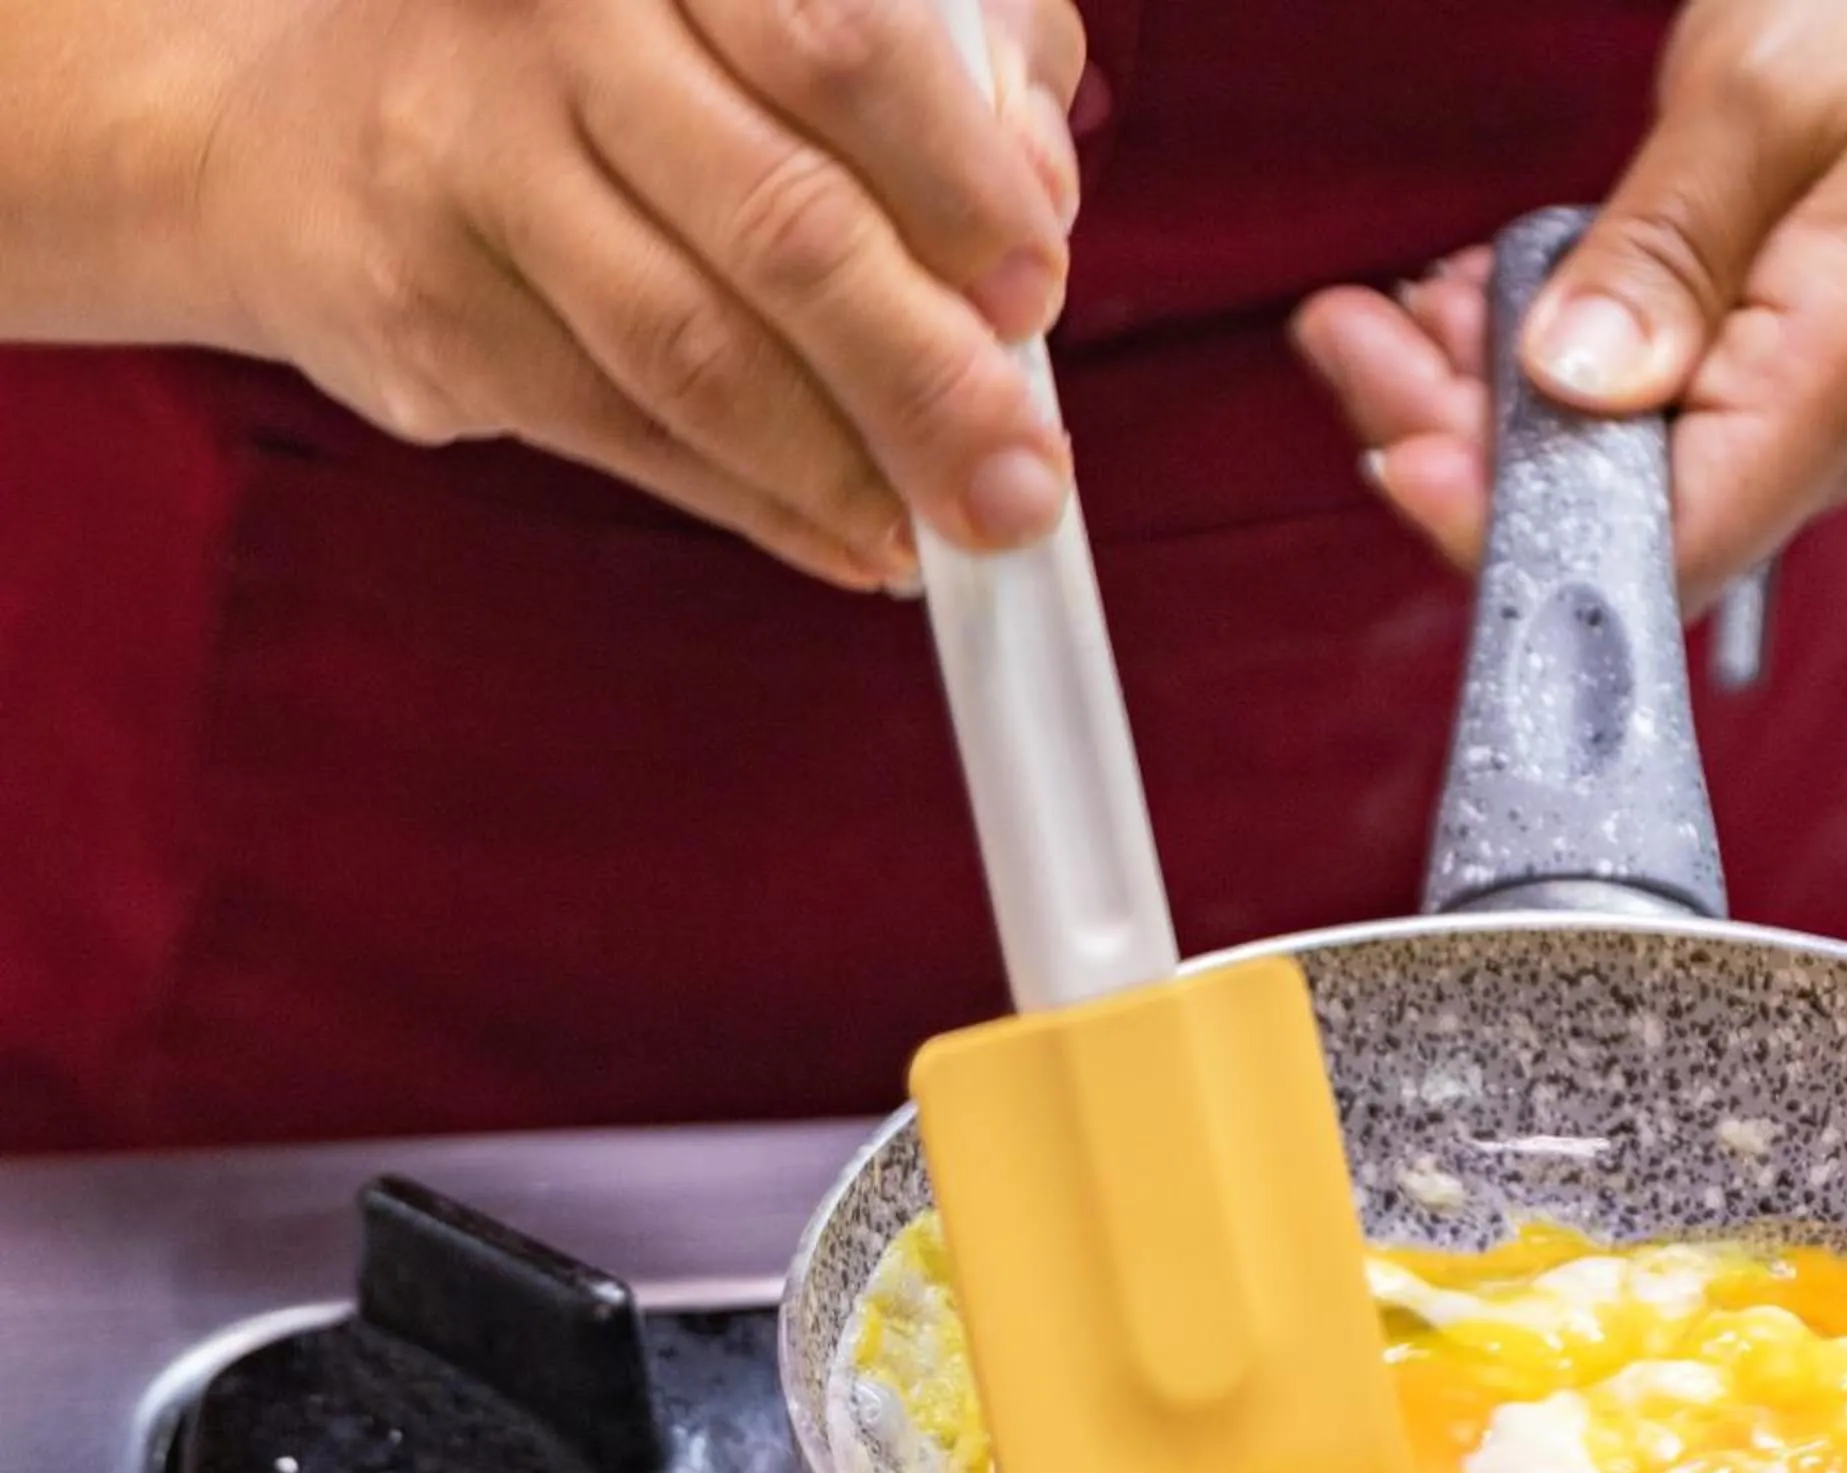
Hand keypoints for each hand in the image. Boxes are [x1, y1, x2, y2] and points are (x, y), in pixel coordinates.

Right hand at [181, 0, 1086, 587]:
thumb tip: (1041, 202)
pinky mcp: (425, 309)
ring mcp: (466, 161)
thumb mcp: (777, 2)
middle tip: (1022, 480)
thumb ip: (944, 63)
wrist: (295, 119)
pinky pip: (631, 436)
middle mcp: (549, 17)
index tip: (1037, 291)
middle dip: (928, 377)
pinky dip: (766, 506)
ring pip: (698, 355)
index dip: (957, 182)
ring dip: (849, 469)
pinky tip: (851, 536)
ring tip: (951, 528)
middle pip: (780, 223)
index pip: (836, 42)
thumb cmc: (608, 56)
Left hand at [1293, 0, 1846, 613]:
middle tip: (1351, 339)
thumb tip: (1573, 385)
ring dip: (1486, 398)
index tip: (1400, 450)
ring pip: (1614, 469)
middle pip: (1616, 519)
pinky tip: (1480, 302)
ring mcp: (1806, 414)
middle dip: (1462, 444)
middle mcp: (1830, 433)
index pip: (1661, 546)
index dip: (1512, 529)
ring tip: (1396, 309)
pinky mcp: (1778, 378)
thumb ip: (1662, 253)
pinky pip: (1644, 414)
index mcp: (1840, 380)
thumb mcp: (1765, 97)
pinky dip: (1545, 367)